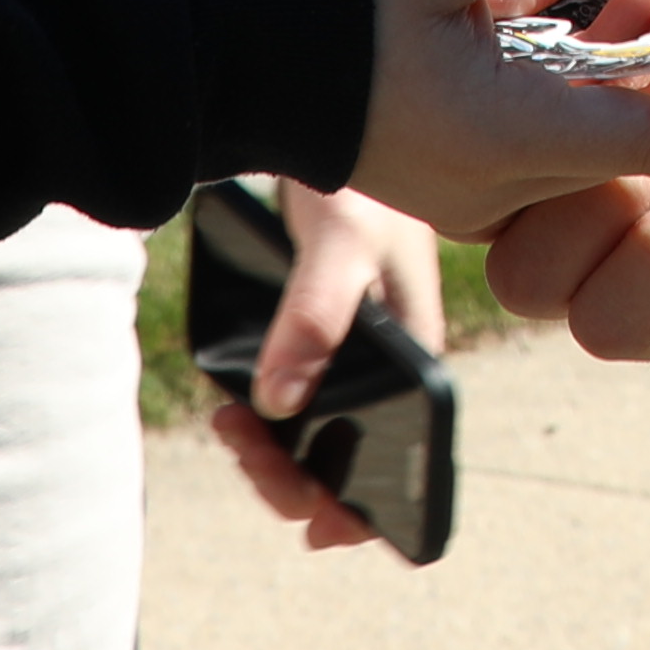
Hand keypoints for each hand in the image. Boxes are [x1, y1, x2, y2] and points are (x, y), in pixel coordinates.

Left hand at [207, 180, 453, 550]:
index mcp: (420, 357)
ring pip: (317, 440)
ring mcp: (352, 356)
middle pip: (352, 463)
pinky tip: (233, 406)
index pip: (408, 462)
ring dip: (273, 455)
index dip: (368, 511)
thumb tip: (278, 406)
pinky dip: (262, 422)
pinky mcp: (318, 338)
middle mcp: (391, 367)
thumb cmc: (359, 179)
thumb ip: (315, 319)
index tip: (315, 531)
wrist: (336, 118)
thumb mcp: (341, 244)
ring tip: (229, 425)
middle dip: (295, 480)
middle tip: (240, 444)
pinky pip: (294, 406)